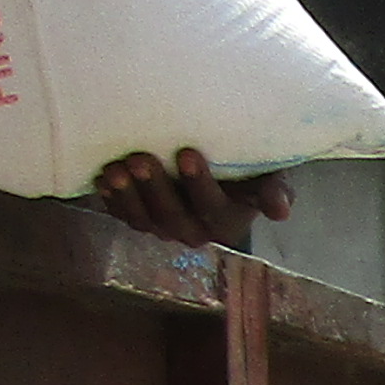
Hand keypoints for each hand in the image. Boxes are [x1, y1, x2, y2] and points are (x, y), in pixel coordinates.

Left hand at [94, 149, 296, 245]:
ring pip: (144, 219)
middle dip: (154, 188)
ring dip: (128, 196)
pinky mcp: (141, 219)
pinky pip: (124, 215)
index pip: (212, 207)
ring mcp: (164, 228)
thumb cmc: (248, 172)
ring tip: (116, 169)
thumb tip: (281, 212)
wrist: (223, 174)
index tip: (186, 153)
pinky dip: (112, 200)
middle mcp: (194, 232)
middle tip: (140, 158)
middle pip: (172, 216)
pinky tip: (103, 178)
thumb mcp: (269, 178)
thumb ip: (275, 190)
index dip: (198, 184)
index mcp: (226, 223)